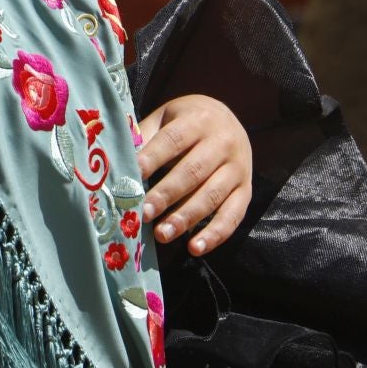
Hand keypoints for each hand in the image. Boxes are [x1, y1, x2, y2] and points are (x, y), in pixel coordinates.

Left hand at [136, 93, 253, 255]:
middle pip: (193, 171)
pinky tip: (194, 248)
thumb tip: (120, 166)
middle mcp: (223, 141)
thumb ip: (146, 138)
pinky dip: (214, 234)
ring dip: (186, 218)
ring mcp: (238, 167)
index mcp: (199, 120)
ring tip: (161, 234)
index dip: (152, 158)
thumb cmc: (186, 123)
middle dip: (166, 194)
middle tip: (143, 213)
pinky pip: (233, 215)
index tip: (133, 177)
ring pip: (212, 195)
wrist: (228, 121)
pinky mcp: (246, 190)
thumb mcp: (167, 119)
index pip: (173, 140)